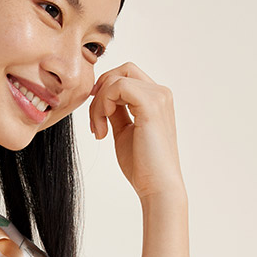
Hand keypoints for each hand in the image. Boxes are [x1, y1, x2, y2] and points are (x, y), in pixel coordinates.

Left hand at [89, 62, 185, 200]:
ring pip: (116, 79)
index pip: (127, 76)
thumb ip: (116, 112)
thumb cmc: (142, 165)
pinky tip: (103, 130)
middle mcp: (161, 93)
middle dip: (101, 91)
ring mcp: (158, 97)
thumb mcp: (124, 131)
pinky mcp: (151, 105)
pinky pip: (117, 87)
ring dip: (98, 103)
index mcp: (157, 99)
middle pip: (122, 70)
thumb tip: (102, 98)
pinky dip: (102, 106)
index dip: (105, 91)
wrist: (157, 187)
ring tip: (99, 130)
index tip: (96, 118)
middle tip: (95, 121)